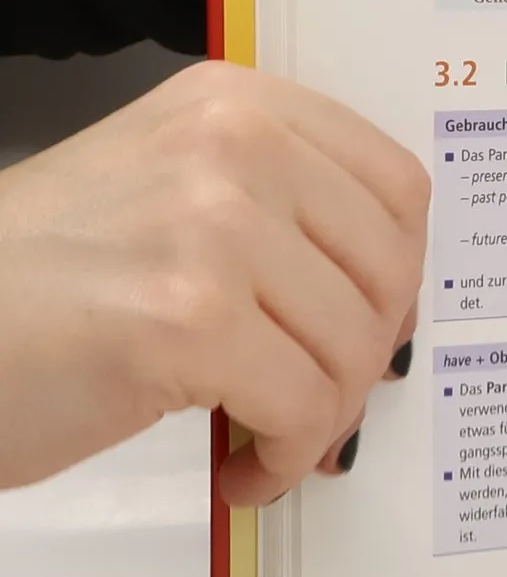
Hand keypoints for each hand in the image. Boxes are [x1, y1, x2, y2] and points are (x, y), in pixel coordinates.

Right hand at [0, 61, 428, 503]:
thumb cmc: (31, 280)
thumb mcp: (165, 188)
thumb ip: (277, 208)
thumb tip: (391, 294)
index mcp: (238, 104)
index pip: (399, 188)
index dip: (397, 274)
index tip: (367, 323)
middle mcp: (235, 147)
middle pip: (389, 272)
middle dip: (366, 357)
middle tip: (316, 401)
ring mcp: (214, 227)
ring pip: (355, 347)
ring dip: (321, 418)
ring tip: (264, 439)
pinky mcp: (187, 320)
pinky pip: (305, 408)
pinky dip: (283, 459)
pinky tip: (241, 471)